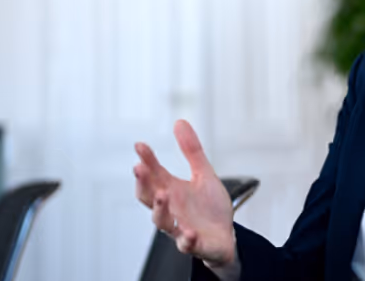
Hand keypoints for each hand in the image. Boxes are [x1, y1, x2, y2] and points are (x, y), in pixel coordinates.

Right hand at [134, 120, 235, 266]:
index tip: (139, 145)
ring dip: (160, 209)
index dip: (146, 160)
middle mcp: (171, 209)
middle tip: (140, 168)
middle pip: (149, 197)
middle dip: (143, 184)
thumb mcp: (203, 173)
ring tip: (163, 195)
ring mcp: (179, 227)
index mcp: (171, 190)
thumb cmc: (208, 206)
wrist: (224, 235)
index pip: (154, 174)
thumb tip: (179, 121)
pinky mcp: (193, 243)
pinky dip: (186, 239)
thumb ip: (191, 150)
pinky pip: (186, 244)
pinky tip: (189, 232)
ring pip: (162, 222)